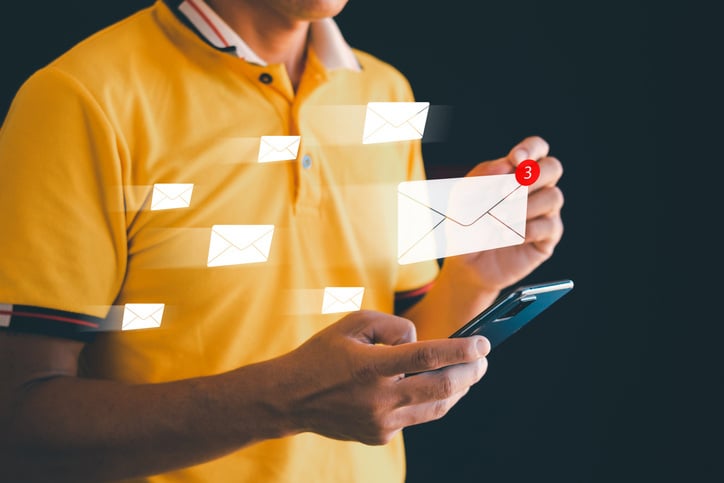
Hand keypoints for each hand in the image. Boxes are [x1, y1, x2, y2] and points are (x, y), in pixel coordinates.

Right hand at [274, 310, 489, 444]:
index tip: (483, 343)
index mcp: (371, 366)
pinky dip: (430, 401)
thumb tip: (420, 341)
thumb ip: (393, 326)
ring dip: (458, 390)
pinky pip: (416, 417)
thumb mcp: (353, 323)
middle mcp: (379, 398)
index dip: (461, 350)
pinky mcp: (380, 435)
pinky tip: (434, 388)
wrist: (291, 398)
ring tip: (468, 375)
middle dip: (470, 373)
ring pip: (435, 407)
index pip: (428, 357)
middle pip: (441, 388)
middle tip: (483, 360)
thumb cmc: (323, 354)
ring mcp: (381, 422)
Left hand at [443, 136, 564, 292]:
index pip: (537, 148)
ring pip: (553, 196)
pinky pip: (550, 225)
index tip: (515, 160)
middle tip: (503, 194)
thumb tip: (508, 164)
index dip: (531, 149)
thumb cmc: (466, 227)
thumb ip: (481, 175)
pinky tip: (506, 236)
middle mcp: (534, 190)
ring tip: (498, 220)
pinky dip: (526, 229)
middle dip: (529, 178)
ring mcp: (544, 213)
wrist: (465, 263)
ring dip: (523, 207)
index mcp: (515, 174)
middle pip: (553, 168)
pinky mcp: (547, 238)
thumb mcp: (462, 197)